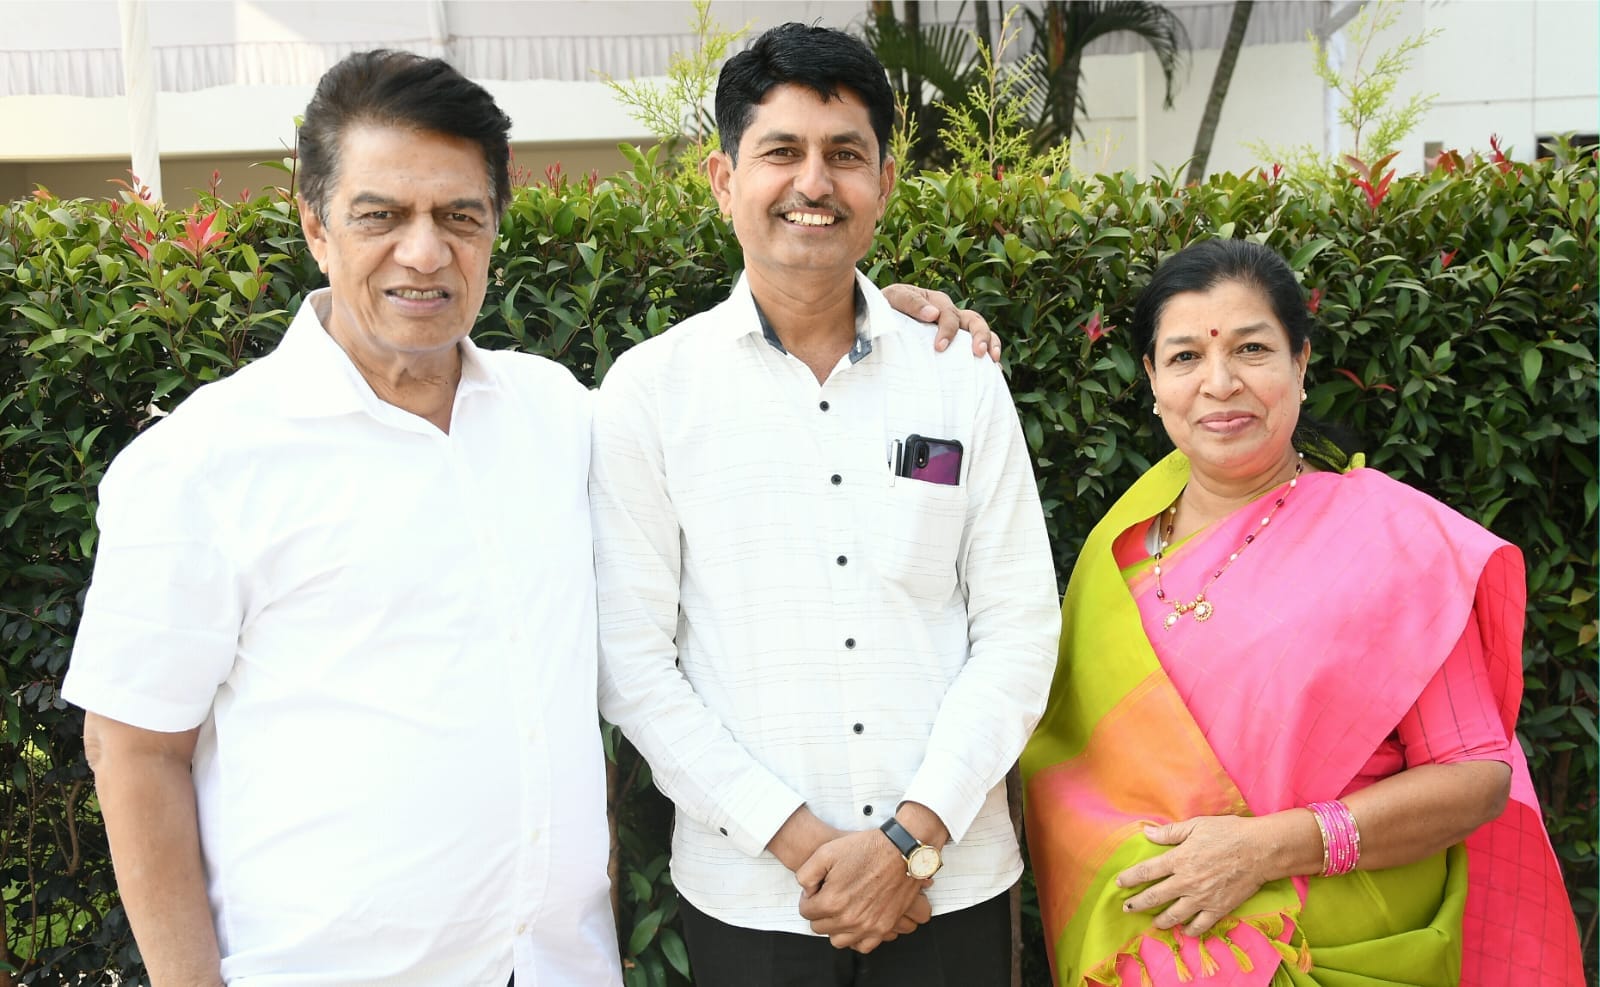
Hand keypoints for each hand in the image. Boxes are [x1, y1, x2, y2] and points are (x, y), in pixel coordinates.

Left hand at [797, 829, 929, 952]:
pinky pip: (863, 946)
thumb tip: (807, 892)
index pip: (806, 912)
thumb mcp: (825, 852)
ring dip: (835, 927)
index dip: (809, 898)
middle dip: (820, 912)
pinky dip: (856, 938)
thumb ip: (805, 875)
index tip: (818, 889)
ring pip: (838, 940)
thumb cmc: (866, 849)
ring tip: (841, 910)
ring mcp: (867, 926)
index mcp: (832, 901)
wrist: (901, 851)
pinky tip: (856, 923)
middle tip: (829, 896)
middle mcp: (849, 919)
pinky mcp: (883, 928)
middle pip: (819, 927)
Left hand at [881, 283, 1000, 360]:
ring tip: (992, 360)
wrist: (874, 320)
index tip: (939, 347)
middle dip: (979, 335)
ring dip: (990, 343)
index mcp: (935, 302)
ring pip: (981, 330)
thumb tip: (932, 314)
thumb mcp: (892, 299)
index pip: (948, 314)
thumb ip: (909, 303)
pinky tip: (994, 373)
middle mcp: (949, 313)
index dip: (947, 330)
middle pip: (974, 319)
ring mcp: (955, 328)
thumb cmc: (883, 309)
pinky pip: (977, 347)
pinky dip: (989, 355)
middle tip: (978, 353)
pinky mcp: (955, 344)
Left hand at [1114, 816, 1269, 937]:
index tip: (1119, 883)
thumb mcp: (1196, 826)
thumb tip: (1147, 833)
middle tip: (1126, 908)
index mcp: (1179, 860)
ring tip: (1153, 923)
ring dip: (1160, 921)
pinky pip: (1199, 925)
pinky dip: (1190, 930)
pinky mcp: (1218, 909)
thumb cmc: (1229, 833)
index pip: (1146, 872)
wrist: (1260, 850)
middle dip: (1137, 904)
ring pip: (1174, 916)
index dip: (1130, 878)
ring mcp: (1202, 898)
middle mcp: (1186, 882)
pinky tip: (1184, 930)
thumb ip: (1170, 832)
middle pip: (1154, 897)